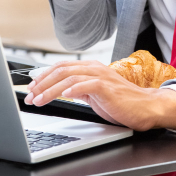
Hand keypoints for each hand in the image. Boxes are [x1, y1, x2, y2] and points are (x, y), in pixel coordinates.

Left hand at [23, 61, 175, 130]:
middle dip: (41, 83)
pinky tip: (63, 95)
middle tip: (29, 95)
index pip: (61, 67)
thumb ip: (78, 89)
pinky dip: (72, 89)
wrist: (146, 107)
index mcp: (90, 69)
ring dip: (50, 90)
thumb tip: (58, 91)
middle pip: (61, 71)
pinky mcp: (107, 87)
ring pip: (69, 78)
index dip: (43, 76)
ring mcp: (101, 76)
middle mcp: (93, 69)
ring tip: (38, 100)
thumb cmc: (121, 103)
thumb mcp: (94, 95)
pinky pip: (86, 85)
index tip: (31, 87)